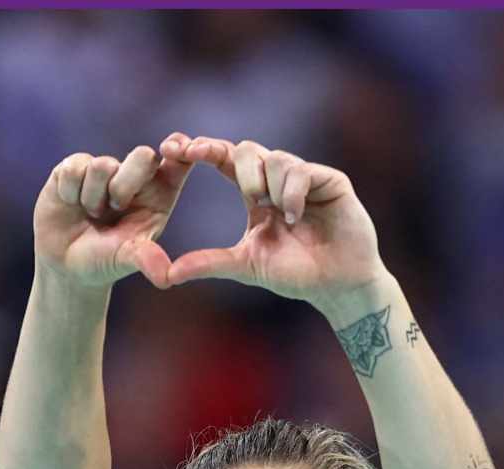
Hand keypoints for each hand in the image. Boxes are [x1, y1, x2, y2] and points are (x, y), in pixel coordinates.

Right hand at [32, 139, 200, 289]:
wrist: (65, 265)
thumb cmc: (105, 259)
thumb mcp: (128, 259)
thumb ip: (147, 259)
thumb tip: (166, 279)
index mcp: (160, 191)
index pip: (181, 157)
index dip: (182, 146)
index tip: (173, 150)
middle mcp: (135, 174)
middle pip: (143, 155)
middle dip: (124, 186)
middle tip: (114, 209)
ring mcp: (104, 168)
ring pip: (102, 165)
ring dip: (92, 197)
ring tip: (90, 213)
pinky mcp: (74, 167)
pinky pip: (74, 168)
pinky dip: (70, 192)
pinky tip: (70, 204)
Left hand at [162, 137, 384, 308]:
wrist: (336, 285)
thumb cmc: (293, 274)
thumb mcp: (244, 266)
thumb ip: (209, 263)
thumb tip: (167, 274)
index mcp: (256, 195)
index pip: (226, 162)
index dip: (204, 150)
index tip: (177, 147)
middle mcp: (278, 181)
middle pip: (247, 149)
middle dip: (237, 165)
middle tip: (244, 193)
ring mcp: (306, 178)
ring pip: (275, 158)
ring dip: (269, 185)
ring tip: (277, 213)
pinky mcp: (330, 181)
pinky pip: (302, 171)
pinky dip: (292, 192)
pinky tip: (294, 215)